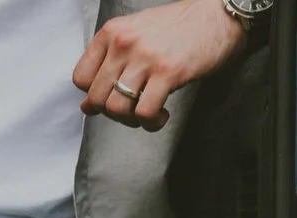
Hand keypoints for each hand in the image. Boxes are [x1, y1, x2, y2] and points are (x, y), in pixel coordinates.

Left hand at [74, 0, 246, 131]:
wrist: (217, 16)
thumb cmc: (177, 28)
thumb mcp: (135, 37)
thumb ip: (109, 66)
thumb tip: (86, 106)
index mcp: (112, 32)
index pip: (80, 78)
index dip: (93, 96)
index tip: (111, 97)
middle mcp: (124, 43)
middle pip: (97, 98)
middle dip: (112, 113)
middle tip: (131, 111)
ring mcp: (145, 58)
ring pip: (117, 108)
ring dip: (130, 121)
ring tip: (147, 114)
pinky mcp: (168, 72)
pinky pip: (144, 113)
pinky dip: (150, 122)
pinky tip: (161, 114)